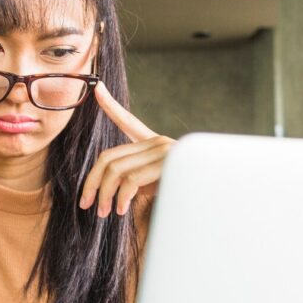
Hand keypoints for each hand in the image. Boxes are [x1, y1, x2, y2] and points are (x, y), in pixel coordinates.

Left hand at [79, 82, 173, 216]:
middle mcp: (158, 142)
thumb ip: (132, 178)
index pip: (127, 121)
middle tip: (86, 204)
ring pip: (116, 170)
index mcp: (154, 144)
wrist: (216, 199)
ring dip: (104, 195)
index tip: (98, 89)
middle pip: (108, 157)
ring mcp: (164, 150)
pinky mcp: (168, 163)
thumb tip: (107, 184)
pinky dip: (121, 198)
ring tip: (105, 213)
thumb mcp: (152, 185)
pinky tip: (121, 210)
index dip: (111, 105)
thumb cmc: (181, 195)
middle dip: (91, 182)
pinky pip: (131, 180)